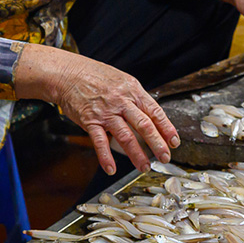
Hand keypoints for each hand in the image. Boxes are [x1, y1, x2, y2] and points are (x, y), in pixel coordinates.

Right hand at [15, 43, 178, 175]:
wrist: (68, 73)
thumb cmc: (96, 76)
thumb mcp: (123, 81)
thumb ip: (136, 98)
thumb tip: (151, 115)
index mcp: (133, 91)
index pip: (155, 111)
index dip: (166, 128)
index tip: (174, 141)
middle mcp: (122, 102)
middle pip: (144, 125)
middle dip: (157, 143)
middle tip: (165, 157)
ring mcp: (106, 112)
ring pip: (126, 136)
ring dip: (137, 154)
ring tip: (144, 166)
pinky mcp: (90, 121)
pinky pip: (100, 142)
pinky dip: (105, 157)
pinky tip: (111, 169)